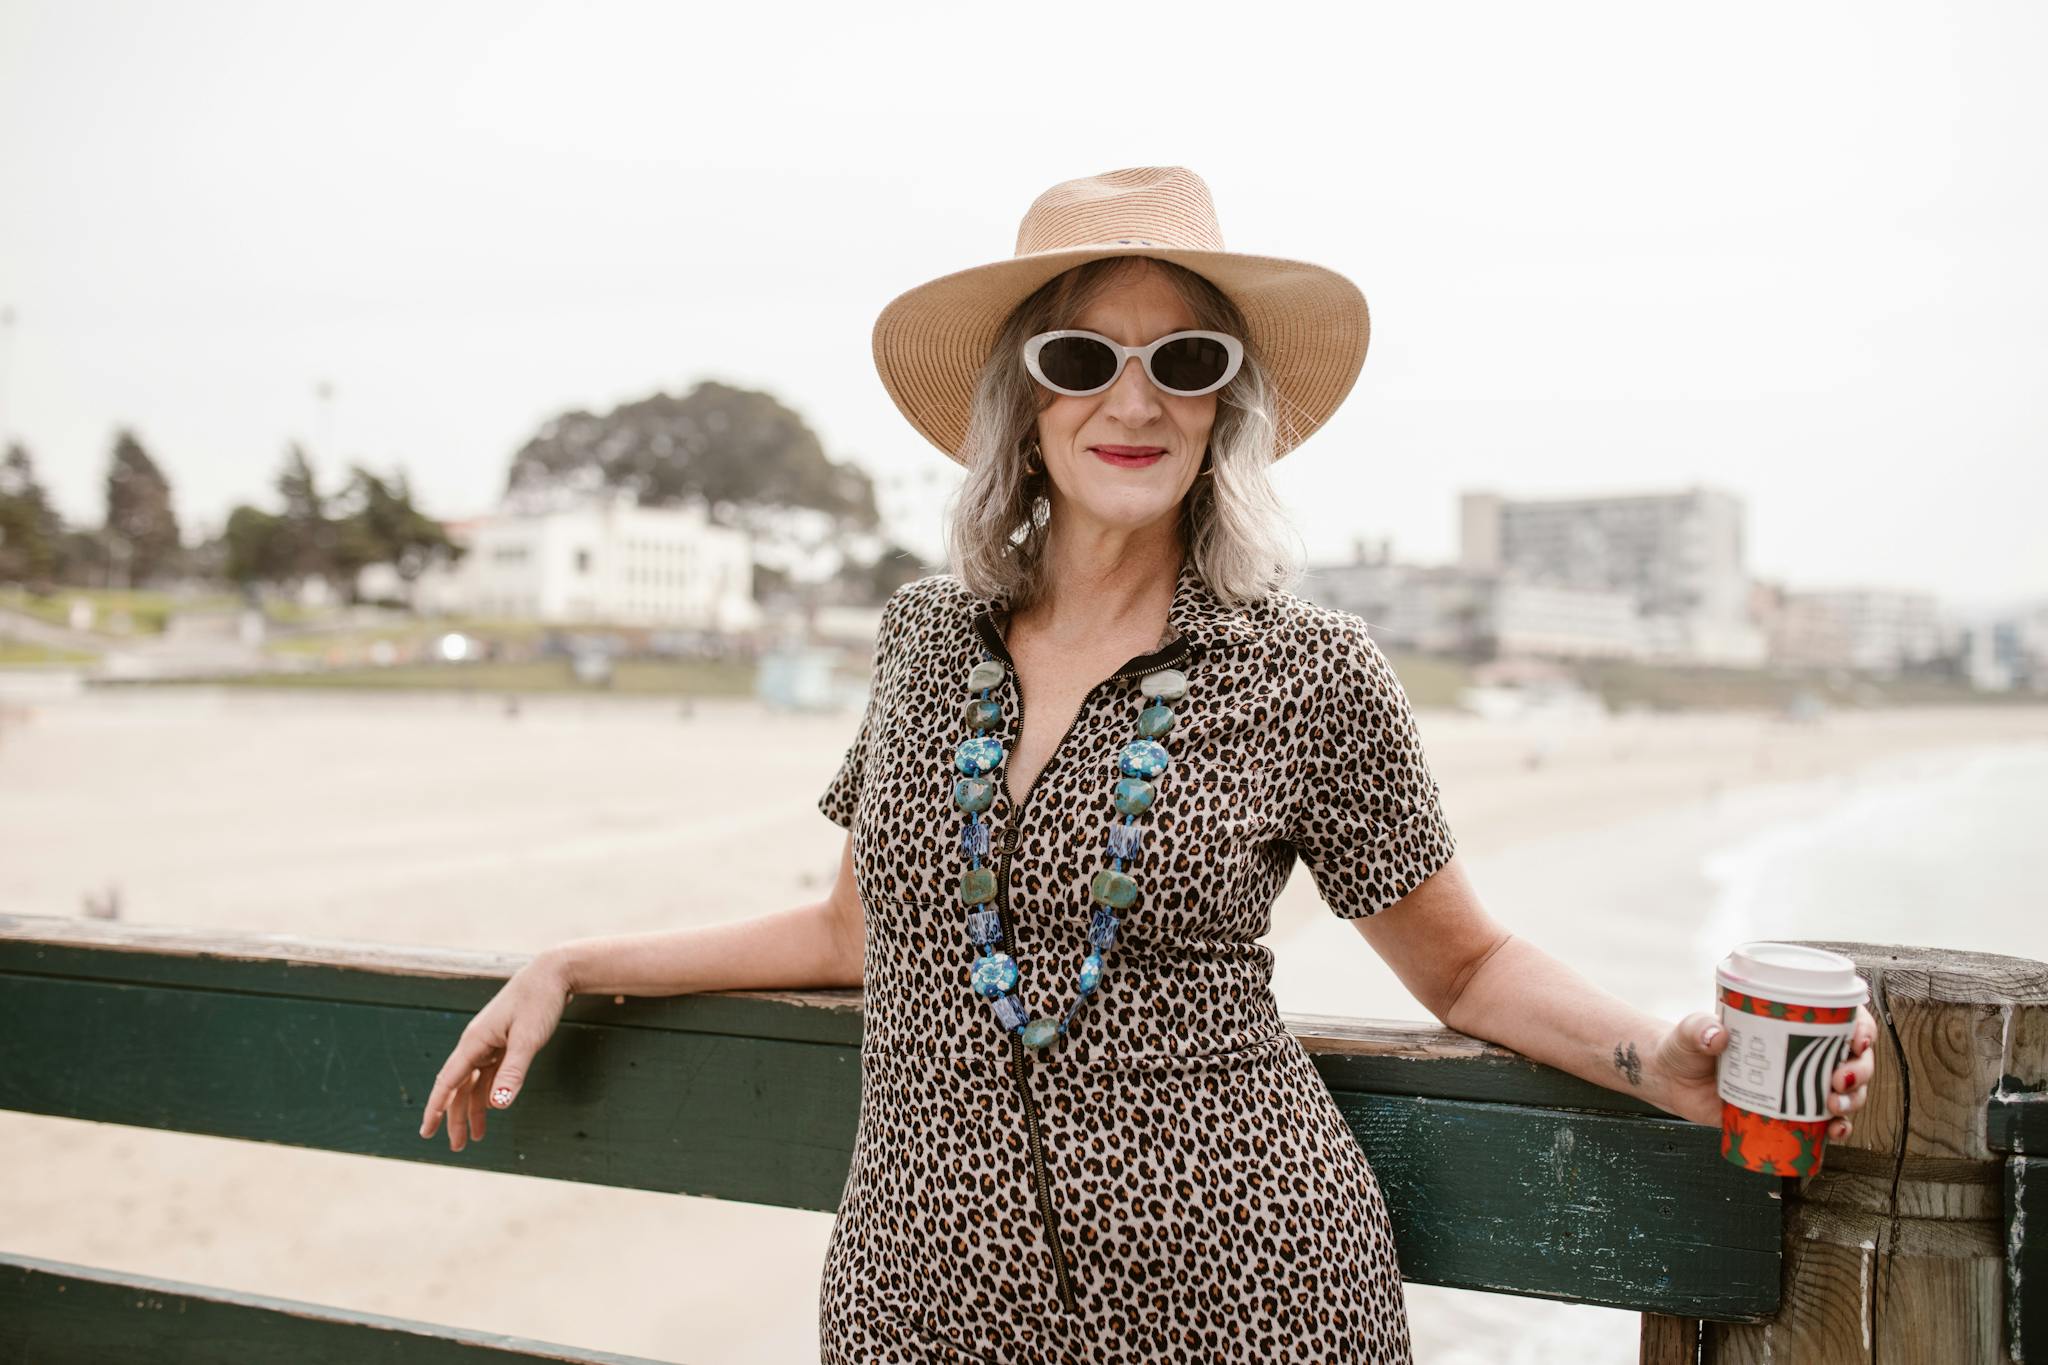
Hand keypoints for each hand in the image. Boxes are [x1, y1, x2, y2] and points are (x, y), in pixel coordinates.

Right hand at [417, 953, 573, 1151]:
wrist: (552, 972)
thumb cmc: (539, 1001)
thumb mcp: (528, 1039)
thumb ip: (512, 1072)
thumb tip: (496, 1106)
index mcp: (475, 1042)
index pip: (447, 1082)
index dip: (436, 1108)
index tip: (426, 1132)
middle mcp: (476, 1043)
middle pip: (458, 1087)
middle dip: (454, 1117)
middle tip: (456, 1147)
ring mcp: (489, 1042)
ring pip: (473, 1083)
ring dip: (472, 1109)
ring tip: (474, 1137)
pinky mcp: (503, 1041)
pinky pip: (488, 1074)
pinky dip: (487, 1093)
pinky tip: (489, 1109)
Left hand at [1653, 1003, 1878, 1136]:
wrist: (1673, 1081)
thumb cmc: (1687, 1047)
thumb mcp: (1690, 1032)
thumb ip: (1697, 1029)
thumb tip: (1715, 1034)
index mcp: (1788, 1025)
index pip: (1840, 1020)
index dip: (1861, 1028)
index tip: (1858, 1039)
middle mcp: (1801, 1055)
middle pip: (1853, 1059)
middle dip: (1860, 1070)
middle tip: (1839, 1079)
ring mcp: (1799, 1087)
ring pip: (1847, 1092)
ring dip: (1853, 1100)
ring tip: (1834, 1106)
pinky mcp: (1790, 1115)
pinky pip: (1826, 1124)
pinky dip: (1838, 1129)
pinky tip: (1834, 1131)